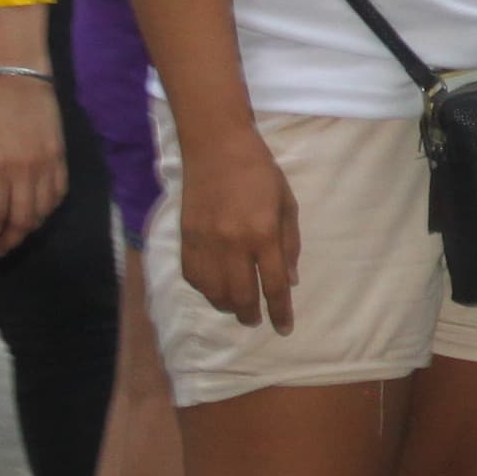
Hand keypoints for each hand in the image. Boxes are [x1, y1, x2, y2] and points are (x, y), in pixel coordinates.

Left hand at [0, 73, 66, 257]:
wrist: (20, 75)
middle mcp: (24, 171)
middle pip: (20, 220)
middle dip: (6, 241)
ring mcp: (46, 164)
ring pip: (41, 211)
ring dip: (27, 230)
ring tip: (14, 237)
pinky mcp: (60, 156)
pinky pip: (58, 193)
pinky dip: (48, 210)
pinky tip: (37, 215)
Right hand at [177, 124, 301, 333]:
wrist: (216, 146)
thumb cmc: (259, 171)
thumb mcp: (287, 204)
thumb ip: (289, 245)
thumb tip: (290, 282)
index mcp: (262, 234)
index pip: (273, 285)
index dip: (280, 311)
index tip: (284, 328)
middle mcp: (232, 244)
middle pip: (241, 296)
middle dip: (251, 315)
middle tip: (256, 319)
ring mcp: (205, 243)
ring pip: (214, 292)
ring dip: (227, 306)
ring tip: (237, 307)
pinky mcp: (186, 238)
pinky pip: (193, 278)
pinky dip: (205, 290)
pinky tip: (215, 289)